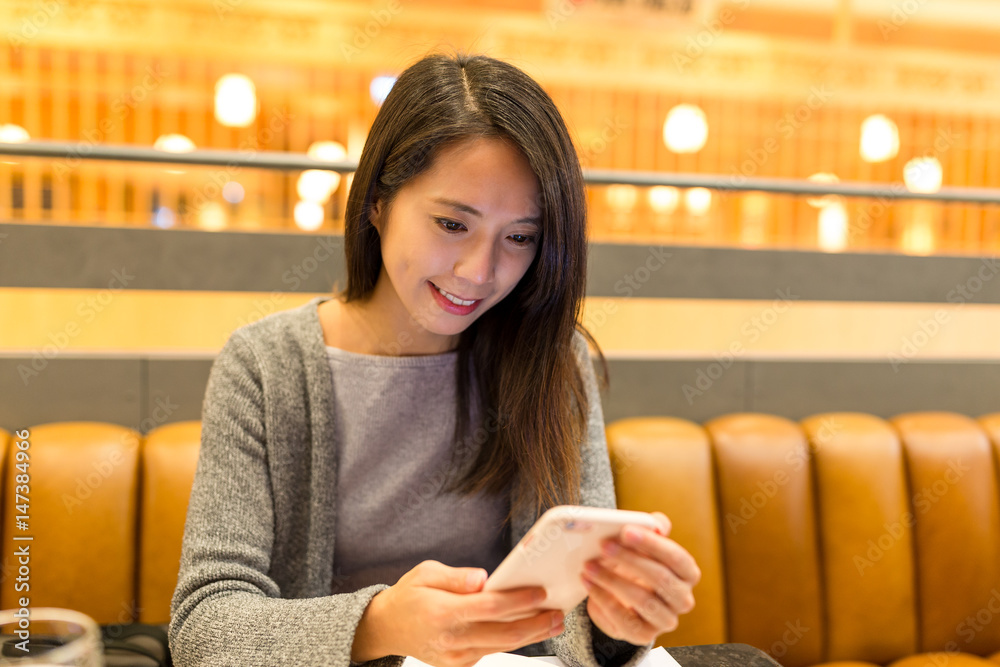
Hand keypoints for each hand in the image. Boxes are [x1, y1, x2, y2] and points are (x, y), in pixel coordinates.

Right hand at [351, 560, 564, 666]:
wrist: (387, 627)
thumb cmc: (408, 595)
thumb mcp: (425, 573)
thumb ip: (456, 576)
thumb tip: (482, 578)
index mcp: (443, 612)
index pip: (490, 607)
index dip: (519, 600)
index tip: (540, 592)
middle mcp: (451, 638)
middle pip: (503, 633)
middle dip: (535, 623)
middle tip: (558, 613)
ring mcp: (456, 655)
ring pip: (502, 646)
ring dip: (531, 635)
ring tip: (553, 623)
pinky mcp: (459, 663)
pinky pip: (492, 651)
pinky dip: (513, 641)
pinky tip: (529, 629)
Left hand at [581, 512, 699, 645]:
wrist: (624, 598)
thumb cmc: (636, 565)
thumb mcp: (644, 545)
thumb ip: (653, 529)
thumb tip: (657, 522)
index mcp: (688, 573)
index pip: (677, 558)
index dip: (652, 543)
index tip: (625, 531)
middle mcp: (683, 599)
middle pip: (660, 579)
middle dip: (629, 559)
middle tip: (603, 545)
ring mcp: (665, 620)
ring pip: (642, 600)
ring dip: (612, 580)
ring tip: (590, 565)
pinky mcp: (644, 635)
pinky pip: (624, 620)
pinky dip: (603, 599)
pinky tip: (589, 583)